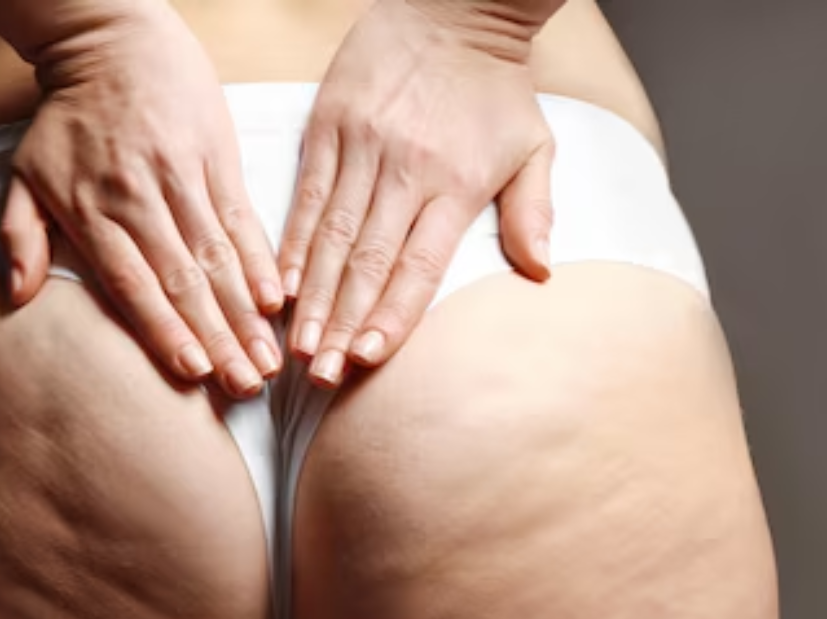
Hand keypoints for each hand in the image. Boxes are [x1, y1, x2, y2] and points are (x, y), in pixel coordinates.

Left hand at [0, 3, 284, 397]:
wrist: (110, 34)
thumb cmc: (66, 120)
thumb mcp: (25, 174)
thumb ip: (20, 237)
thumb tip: (17, 295)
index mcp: (93, 211)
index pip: (133, 285)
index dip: (166, 331)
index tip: (194, 373)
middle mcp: (139, 198)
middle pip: (183, 281)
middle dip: (218, 338)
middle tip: (244, 387)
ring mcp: (180, 177)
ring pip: (218, 256)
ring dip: (245, 314)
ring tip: (268, 361)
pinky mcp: (215, 157)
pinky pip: (240, 217)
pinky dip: (259, 261)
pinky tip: (277, 300)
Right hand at [277, 0, 555, 387]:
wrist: (454, 4)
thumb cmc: (495, 89)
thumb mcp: (534, 144)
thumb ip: (534, 212)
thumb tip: (543, 272)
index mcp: (457, 184)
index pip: (419, 265)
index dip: (392, 316)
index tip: (367, 359)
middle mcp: (407, 171)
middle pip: (368, 261)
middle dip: (343, 323)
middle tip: (321, 374)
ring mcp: (364, 147)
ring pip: (332, 235)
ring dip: (314, 296)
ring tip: (298, 344)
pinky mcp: (330, 125)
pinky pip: (308, 194)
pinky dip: (295, 243)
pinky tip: (283, 284)